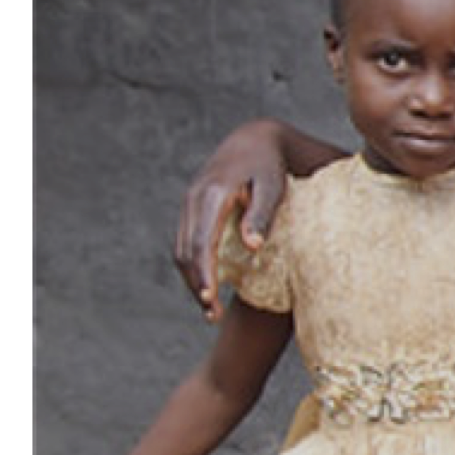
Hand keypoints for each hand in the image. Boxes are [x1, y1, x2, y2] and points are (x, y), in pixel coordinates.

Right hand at [174, 124, 288, 319]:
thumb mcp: (273, 187)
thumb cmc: (269, 165)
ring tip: (209, 307)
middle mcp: (194, 200)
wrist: (253, 139)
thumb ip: (261, 215)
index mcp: (213, 195)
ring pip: (182, 248)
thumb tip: (252, 248)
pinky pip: (186, 241)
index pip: (202, 242)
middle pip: (186, 250)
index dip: (204, 274)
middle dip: (195, 284)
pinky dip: (192, 264)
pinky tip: (206, 283)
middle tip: (211, 315)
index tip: (209, 299)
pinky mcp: (192, 208)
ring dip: (191, 278)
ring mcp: (189, 203)